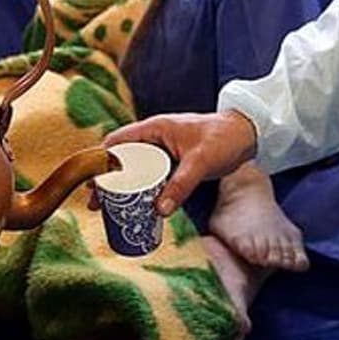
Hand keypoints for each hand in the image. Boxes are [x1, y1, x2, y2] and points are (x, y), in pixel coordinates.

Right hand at [104, 110, 258, 215]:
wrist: (247, 135)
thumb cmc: (223, 138)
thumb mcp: (200, 162)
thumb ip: (180, 185)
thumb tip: (159, 210)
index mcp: (155, 129)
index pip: (118, 142)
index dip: (100, 160)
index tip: (91, 182)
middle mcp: (155, 138)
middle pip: (122, 159)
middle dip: (107, 180)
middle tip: (97, 204)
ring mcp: (164, 151)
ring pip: (136, 169)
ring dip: (123, 187)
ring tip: (109, 209)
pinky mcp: (174, 163)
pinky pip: (151, 176)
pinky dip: (141, 190)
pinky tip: (136, 207)